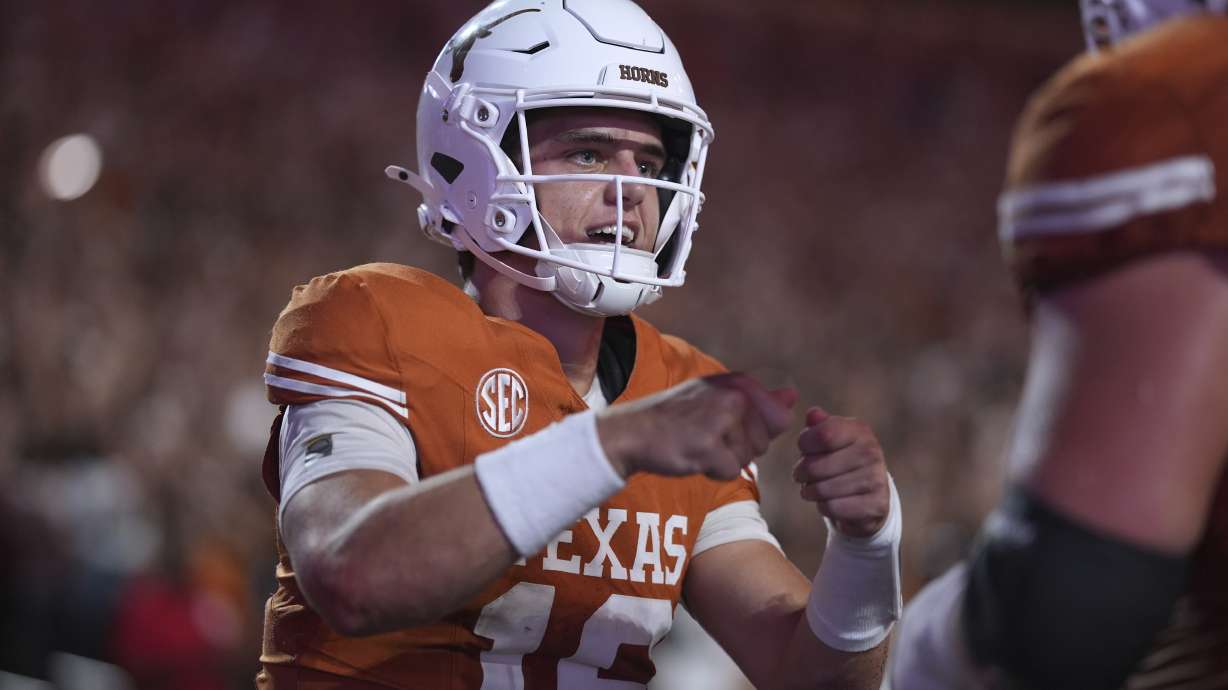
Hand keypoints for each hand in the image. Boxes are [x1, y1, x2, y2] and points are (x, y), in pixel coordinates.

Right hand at [596, 372, 797, 480]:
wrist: (633, 432)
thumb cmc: (677, 418)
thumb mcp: (718, 399)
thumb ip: (759, 400)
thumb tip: (793, 396)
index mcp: (740, 382)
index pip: (778, 419)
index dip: (752, 432)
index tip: (723, 424)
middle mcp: (734, 396)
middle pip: (764, 442)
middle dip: (739, 448)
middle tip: (706, 436)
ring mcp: (722, 419)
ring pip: (748, 458)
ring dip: (725, 460)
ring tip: (698, 443)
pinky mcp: (709, 445)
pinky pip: (730, 472)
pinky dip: (713, 472)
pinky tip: (692, 455)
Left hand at [793, 407, 890, 538]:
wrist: (868, 497)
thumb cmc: (840, 462)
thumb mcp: (830, 440)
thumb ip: (819, 425)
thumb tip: (813, 414)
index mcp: (859, 430)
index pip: (822, 434)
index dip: (804, 444)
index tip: (803, 450)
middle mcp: (871, 451)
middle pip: (817, 465)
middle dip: (801, 473)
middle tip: (801, 476)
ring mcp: (876, 478)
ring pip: (823, 489)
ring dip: (810, 492)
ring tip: (813, 489)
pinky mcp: (877, 505)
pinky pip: (834, 508)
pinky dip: (824, 507)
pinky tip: (828, 502)